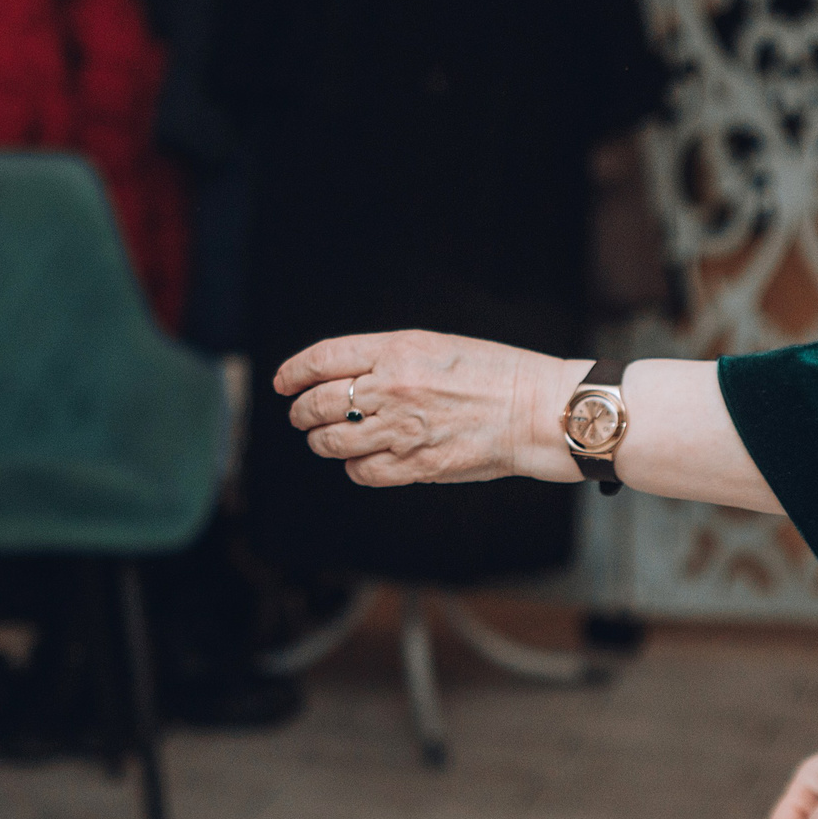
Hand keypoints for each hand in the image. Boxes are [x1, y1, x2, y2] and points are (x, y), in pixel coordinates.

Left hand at [276, 331, 590, 487]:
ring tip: (326, 438)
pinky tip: (363, 460)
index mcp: (394, 351)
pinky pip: (361, 472)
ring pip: (332, 442)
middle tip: (301, 415)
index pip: (322, 359)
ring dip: (322, 441)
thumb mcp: (431, 346)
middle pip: (318, 404)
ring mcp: (401, 429)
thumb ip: (381, 358)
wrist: (535, 409)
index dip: (293, 373)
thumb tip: (336, 376)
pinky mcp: (415, 465)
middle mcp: (391, 388)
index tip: (283, 383)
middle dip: (301, 412)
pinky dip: (354, 468)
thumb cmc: (490, 373)